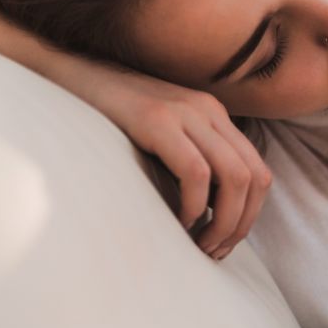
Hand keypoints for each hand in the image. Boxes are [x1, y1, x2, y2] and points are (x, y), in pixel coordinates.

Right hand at [72, 63, 271, 259]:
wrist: (69, 76)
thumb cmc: (109, 119)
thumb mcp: (161, 137)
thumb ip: (189, 161)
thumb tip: (210, 214)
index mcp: (213, 115)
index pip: (258, 172)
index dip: (249, 216)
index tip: (222, 243)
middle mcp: (207, 110)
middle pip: (254, 178)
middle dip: (240, 225)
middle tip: (212, 252)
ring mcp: (185, 112)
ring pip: (235, 177)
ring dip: (223, 222)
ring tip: (198, 244)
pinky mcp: (156, 120)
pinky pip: (196, 172)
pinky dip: (194, 206)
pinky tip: (178, 222)